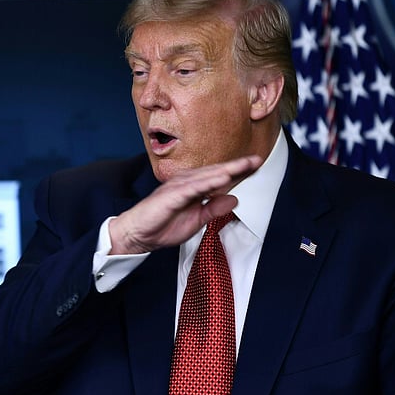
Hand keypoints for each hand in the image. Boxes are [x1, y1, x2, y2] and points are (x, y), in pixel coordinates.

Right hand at [108, 156, 262, 254]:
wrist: (138, 235)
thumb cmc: (162, 226)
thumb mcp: (197, 220)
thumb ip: (214, 209)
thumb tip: (234, 199)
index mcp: (193, 188)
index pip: (218, 177)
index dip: (237, 171)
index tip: (256, 165)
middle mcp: (186, 183)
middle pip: (215, 172)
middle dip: (236, 166)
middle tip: (256, 159)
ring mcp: (178, 187)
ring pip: (205, 176)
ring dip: (225, 170)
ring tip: (244, 165)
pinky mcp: (170, 195)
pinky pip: (192, 187)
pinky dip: (207, 182)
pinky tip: (222, 178)